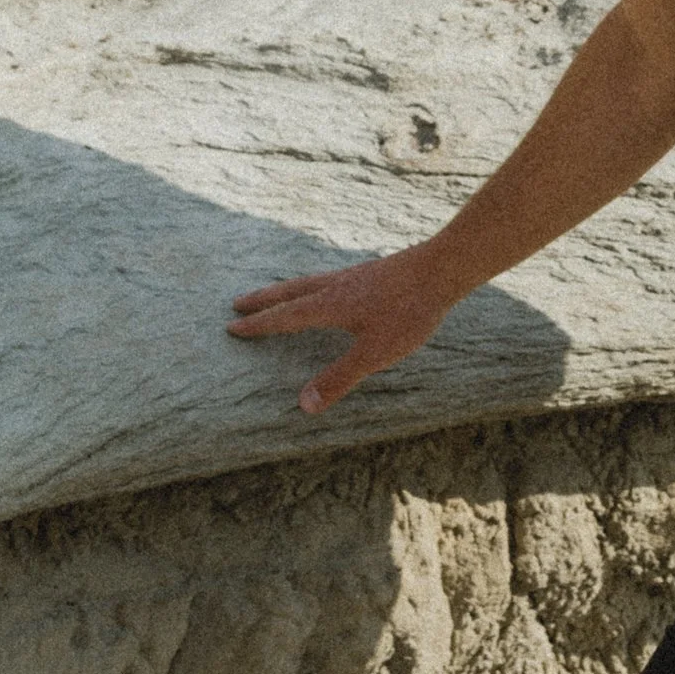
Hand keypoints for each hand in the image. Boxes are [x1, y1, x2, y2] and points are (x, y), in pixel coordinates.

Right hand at [227, 243, 454, 415]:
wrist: (442, 268)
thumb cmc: (409, 311)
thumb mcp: (373, 352)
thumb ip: (338, 378)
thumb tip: (302, 405)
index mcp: (330, 304)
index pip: (286, 316)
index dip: (260, 324)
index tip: (232, 325)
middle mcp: (337, 286)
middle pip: (291, 291)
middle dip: (264, 299)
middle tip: (238, 301)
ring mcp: (355, 276)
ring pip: (310, 281)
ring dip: (287, 289)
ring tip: (276, 294)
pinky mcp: (372, 273)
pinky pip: (330, 279)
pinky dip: (314, 285)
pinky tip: (329, 290)